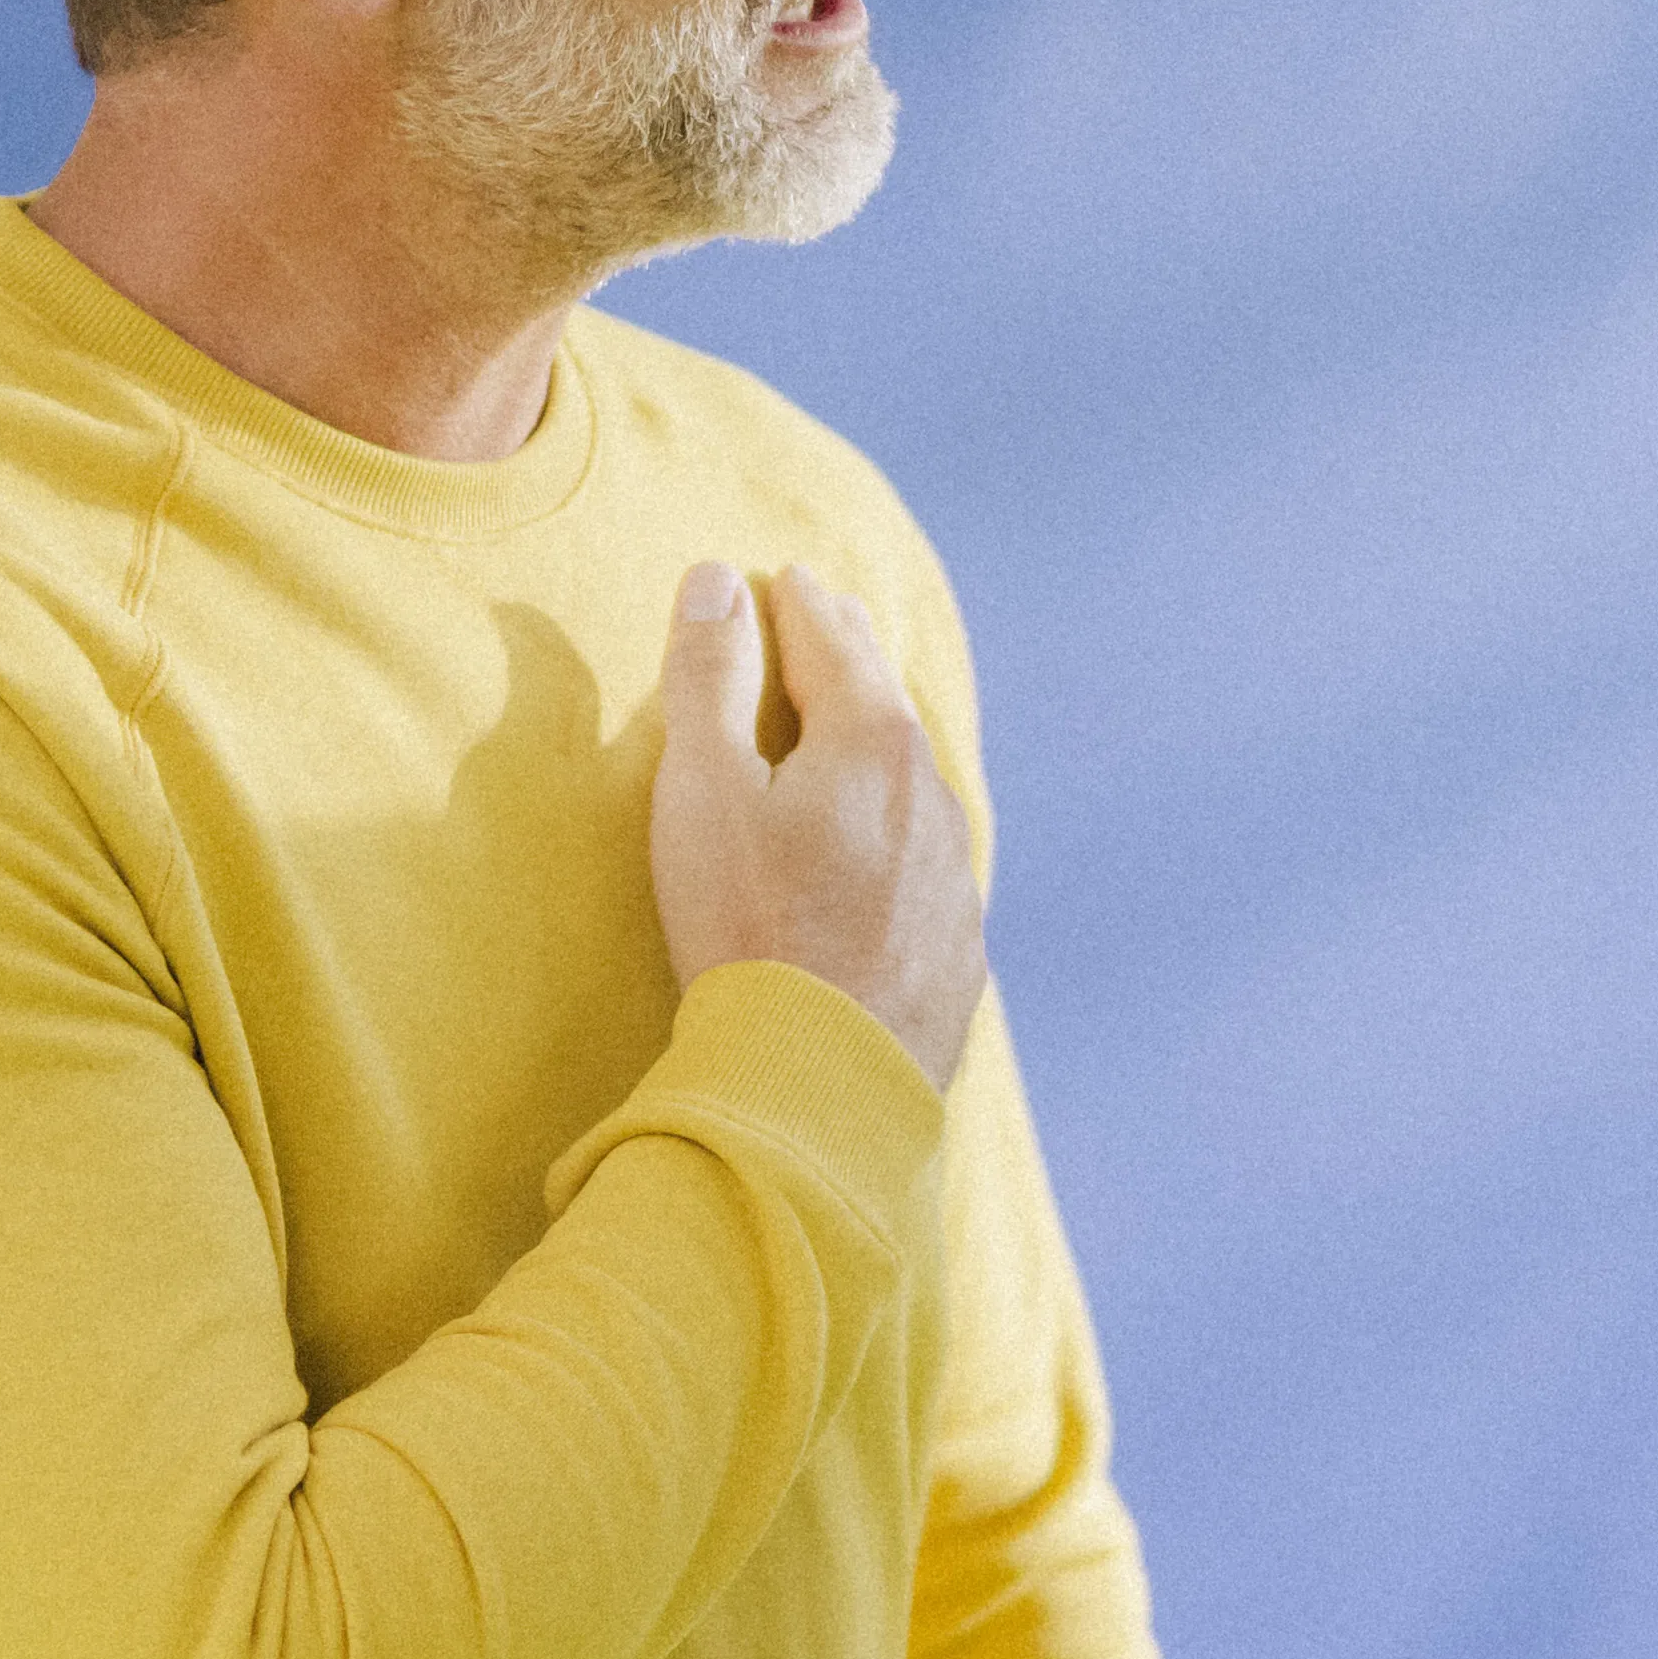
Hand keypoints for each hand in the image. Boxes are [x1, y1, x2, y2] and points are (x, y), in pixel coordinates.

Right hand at [647, 558, 985, 1085]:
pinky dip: (897, 826)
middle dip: (848, 654)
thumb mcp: (702, 788)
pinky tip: (885, 844)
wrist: (824, 1080)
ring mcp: (952, 874)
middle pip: (884, 701)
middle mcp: (931, 796)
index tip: (783, 580)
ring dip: (880, 742)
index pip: (831, 642)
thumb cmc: (749, 925)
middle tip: (826, 619)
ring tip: (854, 722)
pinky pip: (924, 856)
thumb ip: (708, 676)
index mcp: (873, 742)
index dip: (798, 605)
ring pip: (914, 780)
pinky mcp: (955, 943)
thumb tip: (718, 579)